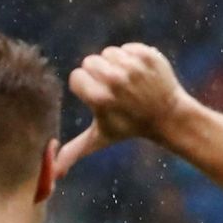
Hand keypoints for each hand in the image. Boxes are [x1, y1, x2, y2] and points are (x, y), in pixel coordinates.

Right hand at [53, 43, 194, 177]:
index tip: (100, 98)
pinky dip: (132, 58)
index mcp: (100, 98)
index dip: (86, 87)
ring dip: (115, 65)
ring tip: (128, 84)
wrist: (168, 116)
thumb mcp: (100, 138)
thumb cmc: (129, 127)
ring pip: (109, 53)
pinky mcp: (147, 55)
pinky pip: (127, 48)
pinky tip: (141, 76)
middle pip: (90, 62)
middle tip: (115, 91)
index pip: (76, 77)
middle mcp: (115, 80)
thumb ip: (74, 151)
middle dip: (99, 74)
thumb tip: (54, 174)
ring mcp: (133, 66)